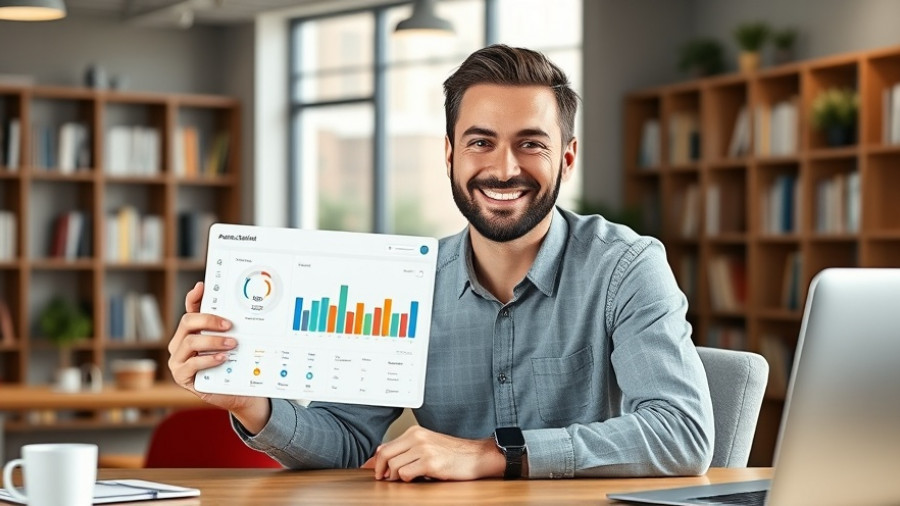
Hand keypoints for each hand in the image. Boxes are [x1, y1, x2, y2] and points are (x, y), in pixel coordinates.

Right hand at [167, 282, 269, 432]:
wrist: (237, 392)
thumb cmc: (233, 364)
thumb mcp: (232, 342)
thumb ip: (228, 326)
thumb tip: (231, 308)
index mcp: (191, 332)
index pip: (190, 309)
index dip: (194, 297)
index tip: (203, 287)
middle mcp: (180, 343)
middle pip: (187, 322)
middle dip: (208, 320)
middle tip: (229, 325)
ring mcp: (178, 360)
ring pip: (189, 342)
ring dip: (212, 341)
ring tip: (232, 344)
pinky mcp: (181, 376)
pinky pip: (190, 364)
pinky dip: (208, 359)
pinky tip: (223, 358)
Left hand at [369, 426, 504, 481]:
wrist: (476, 456)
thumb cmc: (453, 453)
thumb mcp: (428, 444)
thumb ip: (407, 448)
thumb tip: (383, 457)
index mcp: (415, 432)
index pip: (386, 446)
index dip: (378, 461)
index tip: (379, 470)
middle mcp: (417, 438)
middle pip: (386, 454)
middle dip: (380, 469)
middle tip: (384, 478)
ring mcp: (424, 449)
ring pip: (394, 465)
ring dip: (395, 477)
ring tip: (403, 479)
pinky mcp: (430, 463)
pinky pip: (406, 474)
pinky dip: (407, 480)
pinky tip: (416, 478)